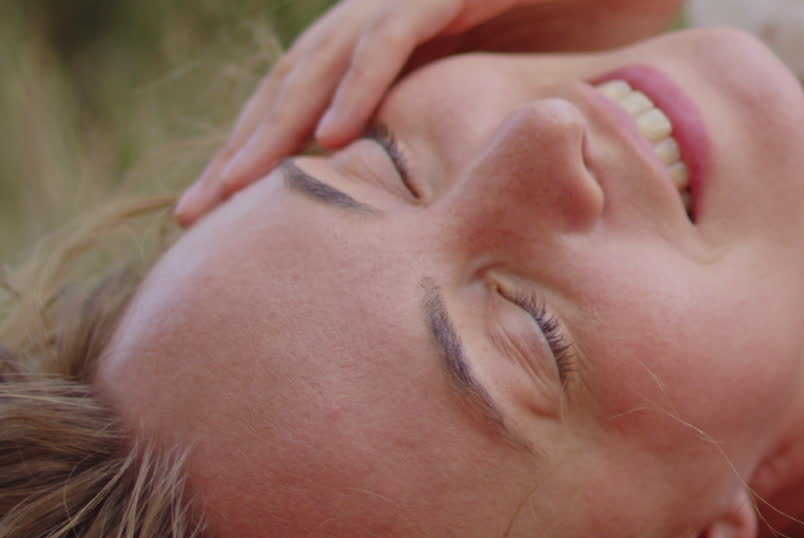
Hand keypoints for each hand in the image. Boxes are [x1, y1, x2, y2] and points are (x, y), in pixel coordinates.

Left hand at [174, 0, 680, 225]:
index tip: (218, 219)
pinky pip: (394, 37)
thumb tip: (438, 221)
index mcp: (388, 50)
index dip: (258, 156)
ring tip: (239, 186)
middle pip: (293, 85)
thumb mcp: (509, 106)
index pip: (304, 104)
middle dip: (241, 148)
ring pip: (325, 61)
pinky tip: (335, 140)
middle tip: (193, 215)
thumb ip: (463, 147)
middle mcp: (385, 19)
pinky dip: (362, 86)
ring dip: (279, 125)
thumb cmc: (580, 40)